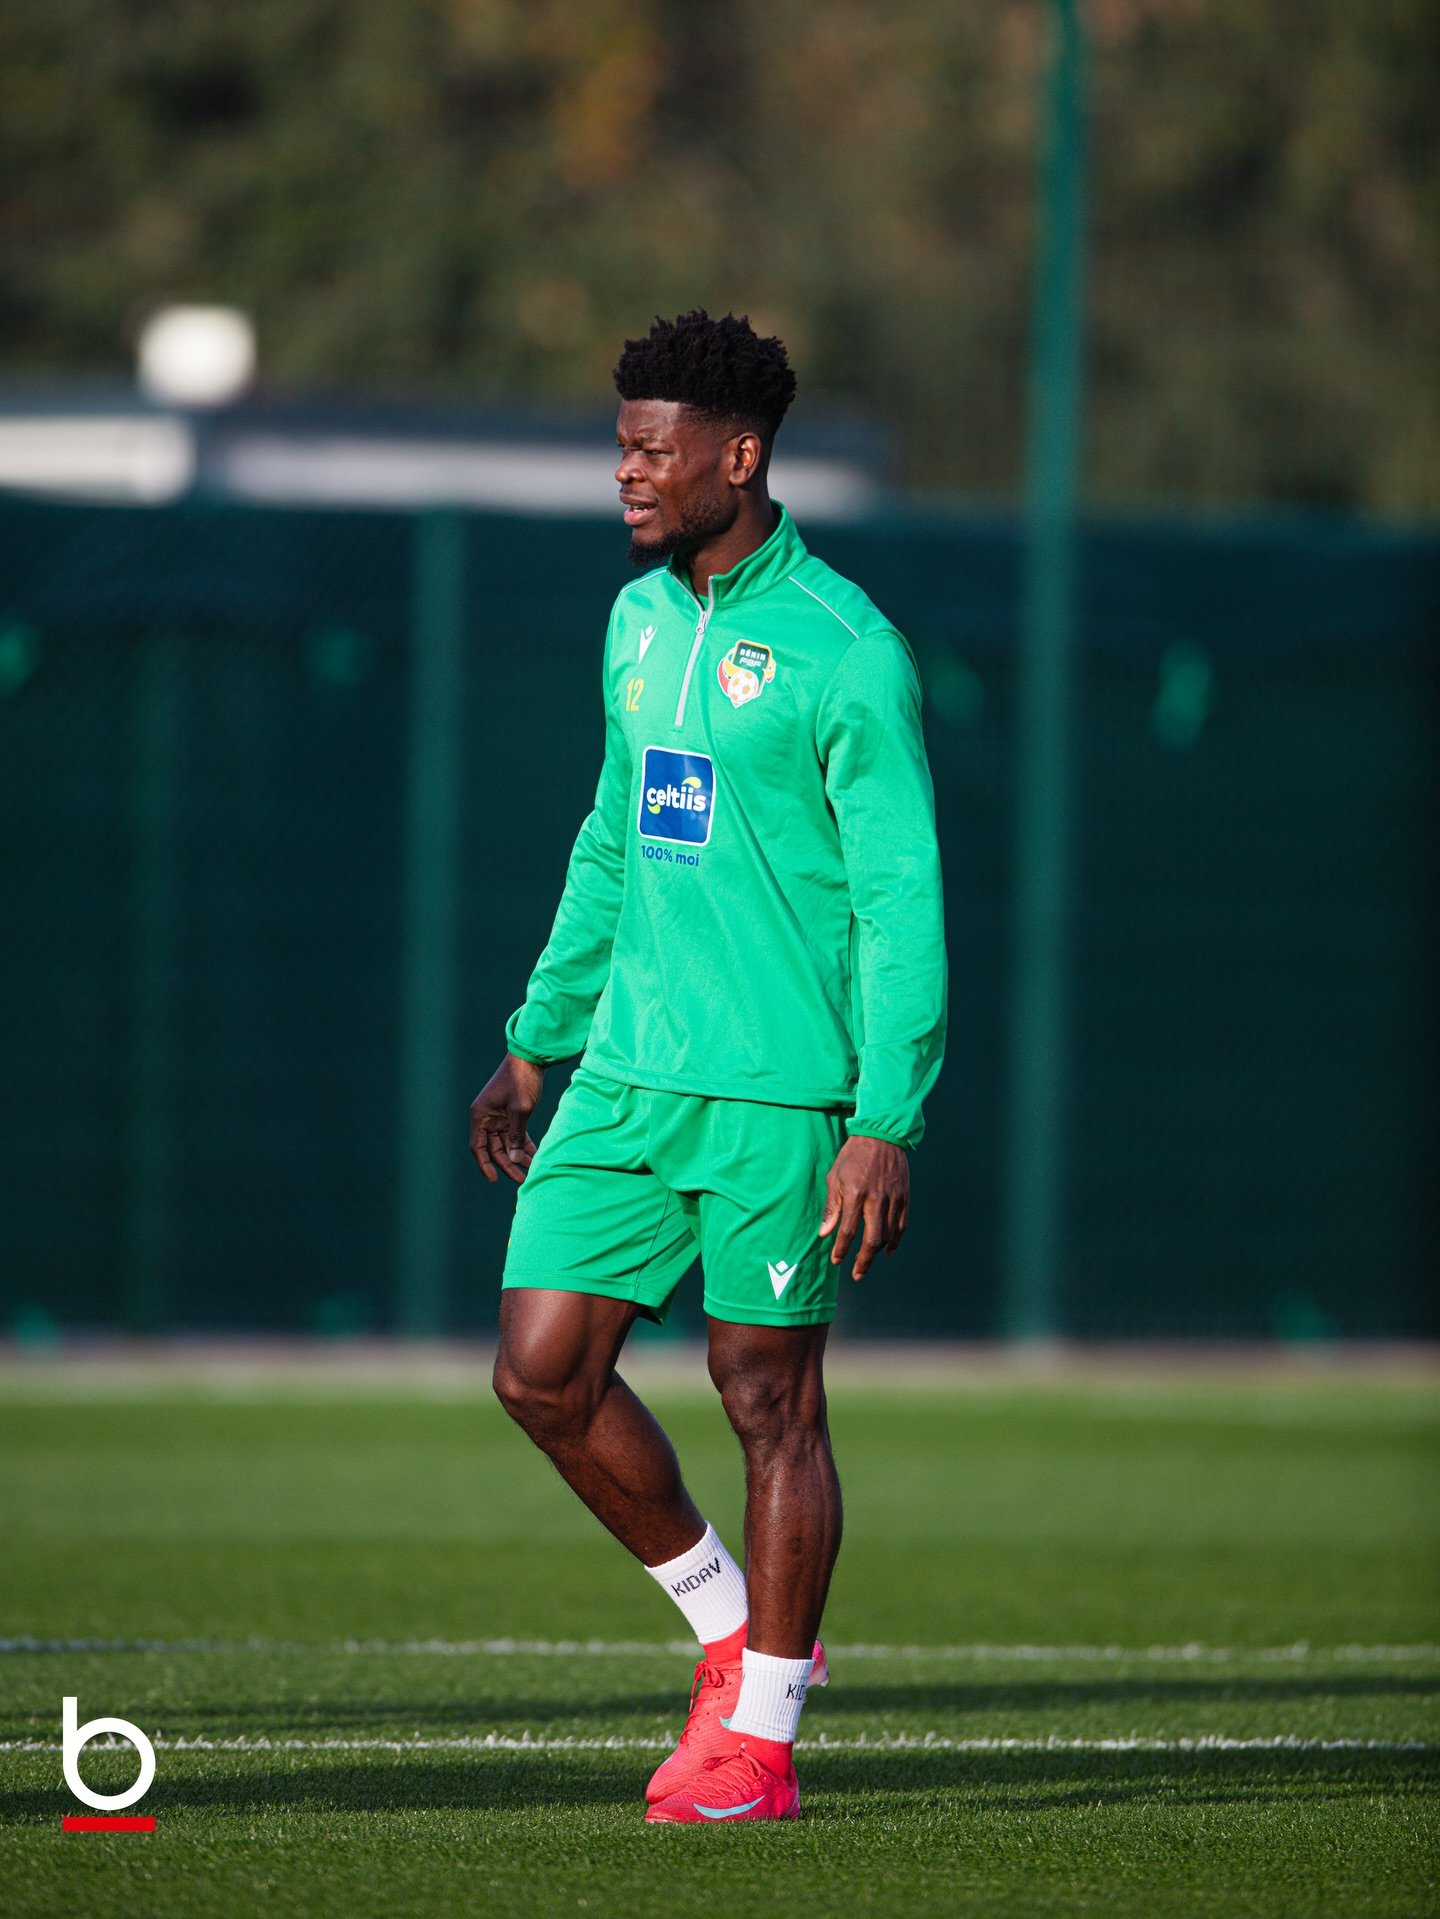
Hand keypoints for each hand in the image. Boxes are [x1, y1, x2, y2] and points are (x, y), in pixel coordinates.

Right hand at [469, 1053, 544, 1184]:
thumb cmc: (521, 1080)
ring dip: (517, 1155)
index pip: (478, 1147)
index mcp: (480, 1115)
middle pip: (494, 1148)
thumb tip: (512, 1160)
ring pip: (506, 1142)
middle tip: (522, 1178)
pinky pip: (515, 1133)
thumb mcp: (520, 1110)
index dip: (485, 1165)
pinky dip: (523, 1143)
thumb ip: (516, 1136)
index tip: (495, 1180)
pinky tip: (534, 1154)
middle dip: (508, 1164)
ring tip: (532, 1167)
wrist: (530, 1058)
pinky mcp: (511, 1112)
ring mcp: (498, 1115)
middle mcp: (486, 1117)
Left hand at [817, 1135, 908, 1280]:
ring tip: (866, 1264)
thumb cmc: (853, 1155)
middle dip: (863, 1261)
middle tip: (856, 1274)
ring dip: (877, 1253)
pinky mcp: (904, 1198)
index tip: (836, 1261)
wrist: (882, 1135)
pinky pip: (902, 1226)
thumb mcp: (835, 1176)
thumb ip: (832, 1207)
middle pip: (872, 1240)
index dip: (841, 1250)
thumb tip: (824, 1234)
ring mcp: (893, 1200)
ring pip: (888, 1236)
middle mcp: (876, 1200)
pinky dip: (896, 1241)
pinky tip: (888, 1250)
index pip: (847, 1231)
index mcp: (856, 1194)